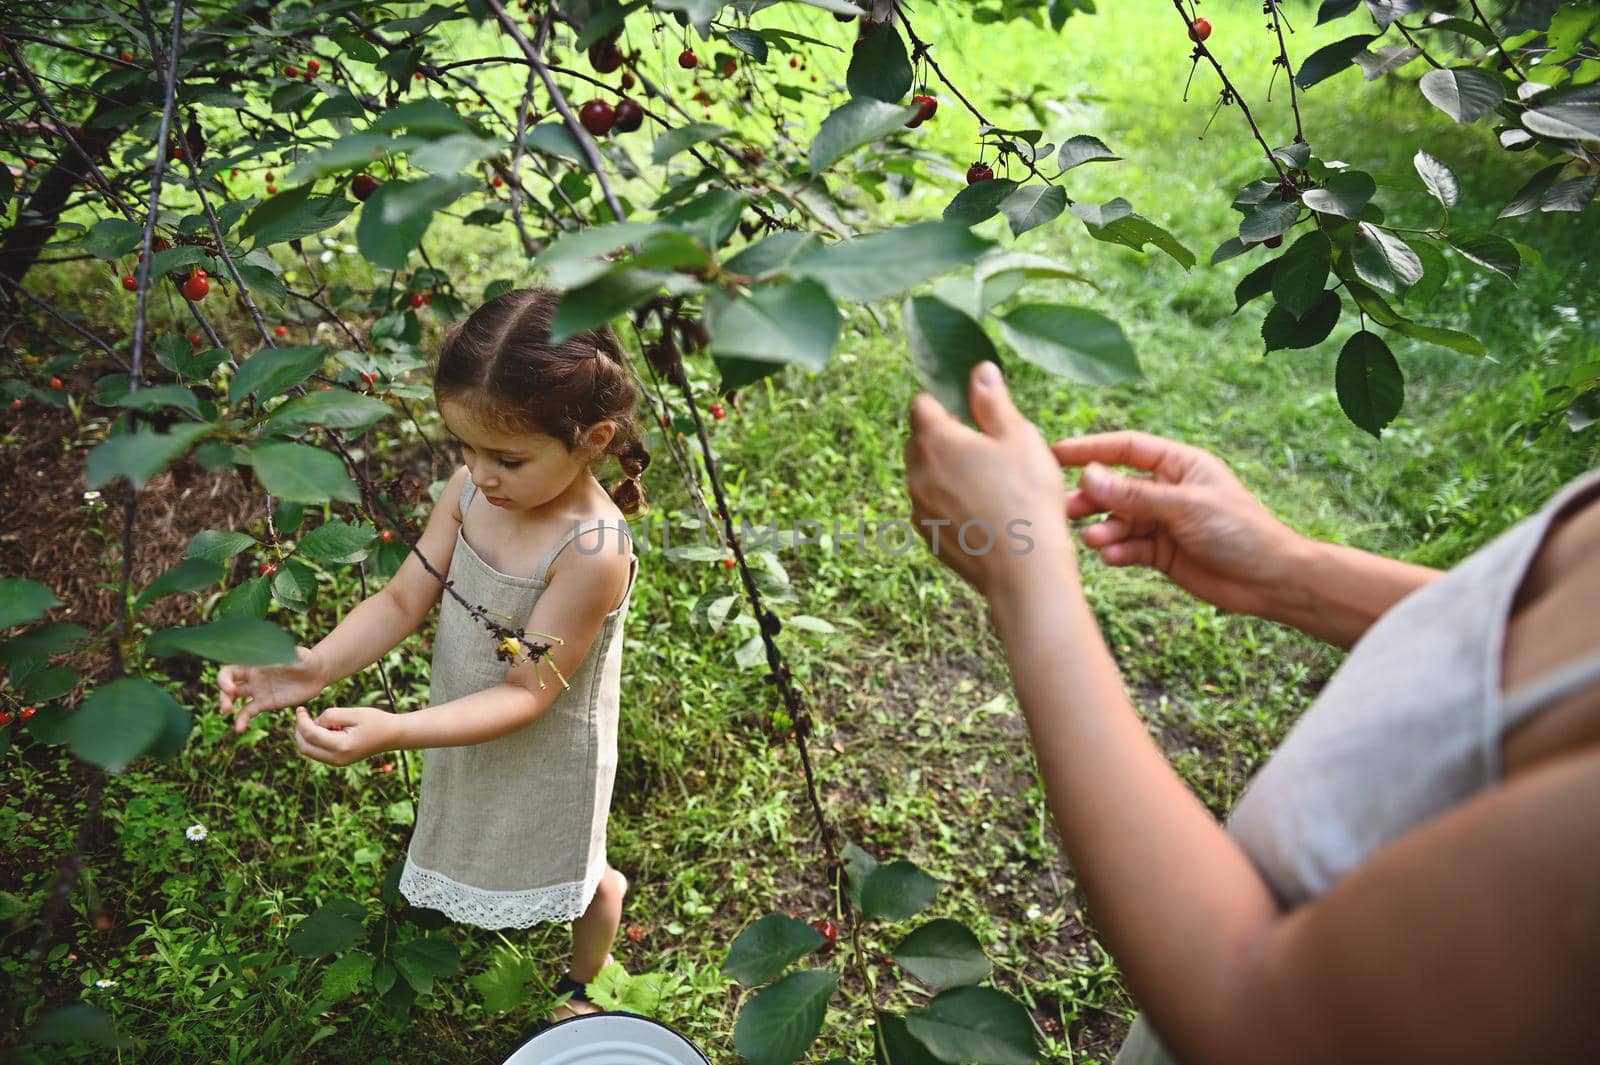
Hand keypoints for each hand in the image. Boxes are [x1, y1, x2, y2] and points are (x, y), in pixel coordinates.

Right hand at [219, 646, 327, 733]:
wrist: (317, 673)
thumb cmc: (306, 659)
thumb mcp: (295, 654)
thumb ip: (282, 655)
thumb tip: (272, 652)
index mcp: (254, 663)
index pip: (231, 670)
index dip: (224, 679)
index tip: (230, 688)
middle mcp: (252, 677)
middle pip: (228, 685)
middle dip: (223, 695)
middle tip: (226, 707)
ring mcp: (258, 691)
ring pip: (235, 699)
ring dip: (227, 707)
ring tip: (229, 715)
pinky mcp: (265, 703)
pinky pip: (249, 711)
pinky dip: (242, 720)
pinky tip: (240, 729)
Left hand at [292, 706, 397, 766]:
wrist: (392, 736)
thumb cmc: (376, 721)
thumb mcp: (354, 713)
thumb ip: (331, 716)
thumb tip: (314, 722)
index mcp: (341, 746)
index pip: (310, 735)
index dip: (301, 721)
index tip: (300, 708)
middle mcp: (337, 759)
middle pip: (305, 747)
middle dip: (299, 730)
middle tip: (303, 715)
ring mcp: (337, 762)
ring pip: (309, 751)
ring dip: (307, 735)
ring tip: (321, 721)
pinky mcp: (338, 761)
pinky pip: (317, 752)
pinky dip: (314, 740)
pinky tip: (326, 728)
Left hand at [905, 361, 1075, 598]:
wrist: (1024, 570)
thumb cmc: (1026, 497)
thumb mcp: (1018, 437)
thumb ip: (993, 401)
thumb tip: (980, 370)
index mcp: (934, 439)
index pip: (921, 403)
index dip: (945, 402)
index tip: (971, 412)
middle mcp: (916, 472)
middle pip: (920, 441)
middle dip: (946, 438)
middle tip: (988, 451)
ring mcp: (918, 507)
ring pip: (926, 476)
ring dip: (947, 473)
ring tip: (991, 486)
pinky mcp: (927, 537)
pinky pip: (933, 508)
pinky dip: (951, 504)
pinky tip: (984, 514)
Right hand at [1052, 430, 1306, 617]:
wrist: (1269, 580)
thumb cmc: (1240, 531)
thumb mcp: (1185, 507)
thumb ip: (1135, 495)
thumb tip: (1089, 477)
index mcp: (1179, 465)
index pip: (1127, 449)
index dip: (1092, 450)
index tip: (1058, 454)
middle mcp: (1167, 490)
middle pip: (1116, 487)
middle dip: (1091, 497)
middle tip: (1066, 509)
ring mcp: (1162, 522)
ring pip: (1118, 520)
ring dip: (1103, 528)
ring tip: (1094, 540)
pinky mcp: (1160, 553)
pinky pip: (1128, 547)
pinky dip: (1117, 551)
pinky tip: (1113, 557)